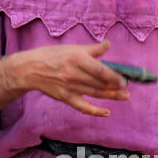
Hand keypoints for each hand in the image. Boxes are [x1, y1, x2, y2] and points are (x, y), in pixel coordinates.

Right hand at [8, 39, 129, 117]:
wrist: (31, 69)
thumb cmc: (53, 56)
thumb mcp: (73, 48)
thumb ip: (92, 49)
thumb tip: (108, 44)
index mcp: (77, 58)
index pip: (101, 71)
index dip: (115, 77)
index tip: (124, 80)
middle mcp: (75, 74)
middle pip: (100, 84)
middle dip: (116, 87)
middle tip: (126, 88)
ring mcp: (70, 87)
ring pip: (96, 94)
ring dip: (112, 96)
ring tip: (124, 97)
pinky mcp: (66, 98)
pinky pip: (83, 107)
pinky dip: (96, 111)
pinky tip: (107, 112)